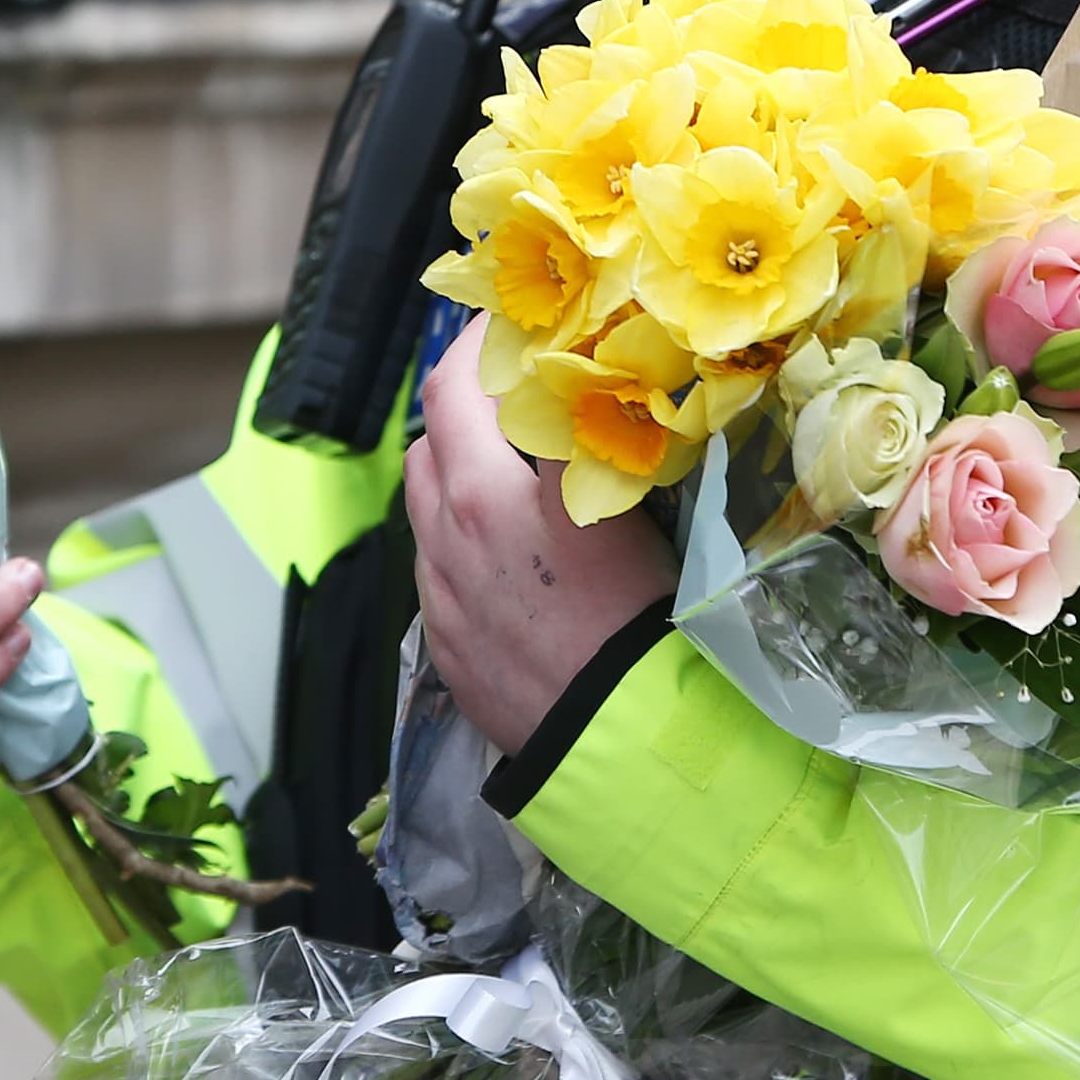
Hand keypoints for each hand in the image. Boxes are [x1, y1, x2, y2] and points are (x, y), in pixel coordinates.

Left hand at [403, 318, 676, 757]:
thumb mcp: (645, 524)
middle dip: (469, 387)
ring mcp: (441, 583)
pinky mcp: (438, 632)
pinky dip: (455, 529)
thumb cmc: (656, 635)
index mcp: (517, 490)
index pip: (484, 377)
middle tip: (510, 379)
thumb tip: (603, 397)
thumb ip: (609, 454)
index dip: (500, 340)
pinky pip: (430, 555)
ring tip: (503, 460)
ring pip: (422, 484)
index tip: (523, 327)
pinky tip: (502, 547)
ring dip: (454, 457)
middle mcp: (463, 526)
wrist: (623, 751)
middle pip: (439, 418)